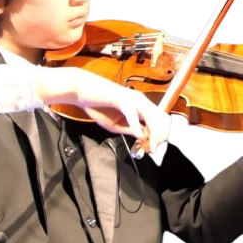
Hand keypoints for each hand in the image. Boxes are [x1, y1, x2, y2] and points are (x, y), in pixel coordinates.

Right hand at [35, 67, 171, 153]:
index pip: (161, 120)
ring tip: (148, 147)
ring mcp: (133, 98)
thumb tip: (144, 138)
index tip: (152, 149)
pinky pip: (132, 113)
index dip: (160, 136)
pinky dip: (136, 125)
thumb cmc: (99, 107)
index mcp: (141, 106)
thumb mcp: (117, 125)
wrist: (82, 92)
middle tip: (151, 151)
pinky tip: (139, 136)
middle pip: (160, 119)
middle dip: (159, 137)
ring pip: (151, 116)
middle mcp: (141, 100)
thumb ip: (130, 130)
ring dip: (152, 134)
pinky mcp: (121, 98)